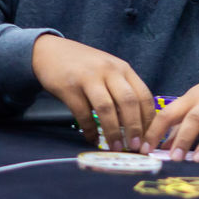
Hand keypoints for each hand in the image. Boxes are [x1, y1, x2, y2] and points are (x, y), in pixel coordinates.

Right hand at [32, 35, 154, 151]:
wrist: (50, 51)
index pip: (144, 95)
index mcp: (123, 68)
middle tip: (135, 147)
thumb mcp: (108, 70)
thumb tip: (136, 123)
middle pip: (129, 102)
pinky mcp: (70, 87)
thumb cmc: (84, 65)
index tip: (148, 138)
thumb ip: (122, 89)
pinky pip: (83, 113)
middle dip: (134, 127)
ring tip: (116, 148)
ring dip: (113, 131)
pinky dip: (90, 130)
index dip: (148, 120)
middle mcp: (109, 71)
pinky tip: (93, 139)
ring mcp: (89, 77)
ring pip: (107, 108)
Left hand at [139, 65, 198, 162]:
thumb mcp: (197, 103)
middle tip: (175, 159)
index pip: (170, 112)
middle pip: (196, 117)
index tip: (146, 149)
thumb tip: (160, 149)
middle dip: (184, 138)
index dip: (156, 131)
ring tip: (198, 160)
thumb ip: (179, 126)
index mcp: (195, 96)